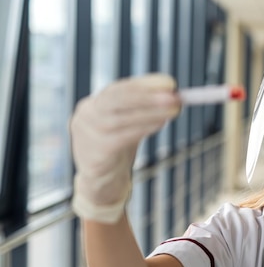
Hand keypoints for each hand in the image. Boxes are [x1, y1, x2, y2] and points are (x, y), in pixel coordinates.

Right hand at [70, 74, 179, 222]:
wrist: (100, 184)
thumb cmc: (117, 149)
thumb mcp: (127, 125)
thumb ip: (143, 110)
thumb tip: (175, 95)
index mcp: (92, 106)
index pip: (118, 89)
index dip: (144, 84)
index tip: (170, 83)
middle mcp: (85, 117)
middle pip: (116, 99)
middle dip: (147, 96)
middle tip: (175, 96)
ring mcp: (86, 136)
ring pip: (120, 119)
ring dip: (150, 113)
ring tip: (173, 110)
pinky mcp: (94, 156)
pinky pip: (121, 138)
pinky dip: (143, 128)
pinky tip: (160, 124)